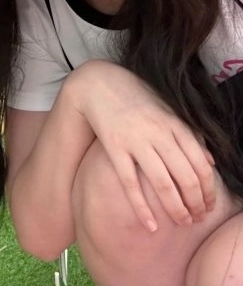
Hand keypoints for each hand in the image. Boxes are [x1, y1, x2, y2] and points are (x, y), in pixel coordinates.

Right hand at [67, 60, 215, 231]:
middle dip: (196, 203)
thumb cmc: (135, 96)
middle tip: (197, 218)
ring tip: (182, 222)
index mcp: (175, 124)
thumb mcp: (167, 109)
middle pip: (186, 177)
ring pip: (163, 183)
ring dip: (176, 209)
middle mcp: (159, 133)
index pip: (201, 165)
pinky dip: (142, 207)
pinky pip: (130, 183)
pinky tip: (151, 225)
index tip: (210, 205)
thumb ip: (188, 134)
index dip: (210, 190)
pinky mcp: (114, 147)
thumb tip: (210, 162)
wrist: (98, 84)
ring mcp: (136, 141)